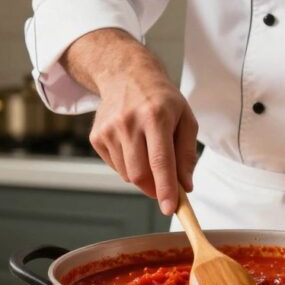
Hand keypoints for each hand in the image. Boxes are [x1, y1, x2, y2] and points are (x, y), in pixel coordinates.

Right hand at [89, 76, 196, 214]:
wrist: (127, 76)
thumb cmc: (161, 99)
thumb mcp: (185, 119)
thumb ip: (187, 154)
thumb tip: (185, 185)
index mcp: (156, 116)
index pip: (160, 161)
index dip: (165, 188)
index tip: (169, 208)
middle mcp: (129, 122)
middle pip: (140, 174)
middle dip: (154, 188)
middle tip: (164, 187)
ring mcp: (109, 129)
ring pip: (127, 174)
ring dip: (142, 176)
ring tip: (148, 152)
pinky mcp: (97, 136)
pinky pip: (116, 167)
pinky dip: (128, 166)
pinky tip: (133, 146)